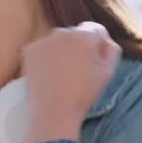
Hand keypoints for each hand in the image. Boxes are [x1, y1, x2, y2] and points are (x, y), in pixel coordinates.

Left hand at [21, 21, 120, 142]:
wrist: (53, 112)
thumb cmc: (83, 94)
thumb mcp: (107, 72)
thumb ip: (111, 50)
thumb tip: (105, 41)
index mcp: (85, 36)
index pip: (97, 30)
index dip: (98, 45)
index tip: (95, 60)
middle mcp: (63, 32)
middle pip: (76, 34)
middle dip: (79, 46)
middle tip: (78, 69)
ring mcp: (43, 40)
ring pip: (58, 40)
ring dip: (62, 50)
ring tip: (62, 74)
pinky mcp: (29, 50)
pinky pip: (42, 48)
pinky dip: (46, 57)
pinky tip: (49, 74)